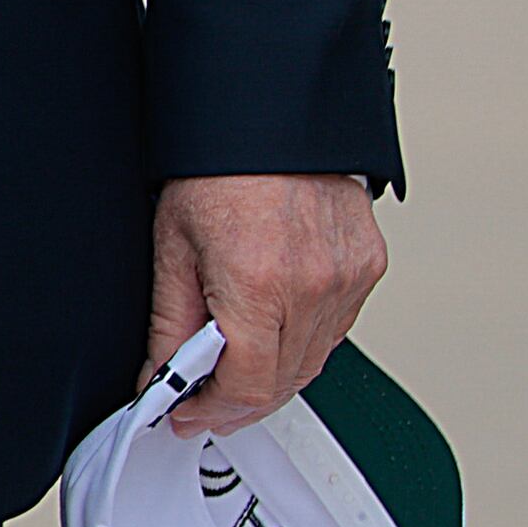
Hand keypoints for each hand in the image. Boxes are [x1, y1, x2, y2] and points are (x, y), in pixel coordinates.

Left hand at [148, 174, 387, 435]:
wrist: (269, 113)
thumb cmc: (219, 166)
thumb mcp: (173, 244)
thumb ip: (169, 322)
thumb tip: (160, 376)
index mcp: (259, 282)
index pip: (246, 386)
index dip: (212, 411)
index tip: (188, 413)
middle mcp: (312, 285)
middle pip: (281, 383)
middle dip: (237, 402)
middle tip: (203, 398)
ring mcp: (347, 278)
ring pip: (312, 362)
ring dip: (272, 376)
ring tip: (233, 365)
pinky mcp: (367, 267)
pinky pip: (336, 330)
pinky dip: (304, 342)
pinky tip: (275, 330)